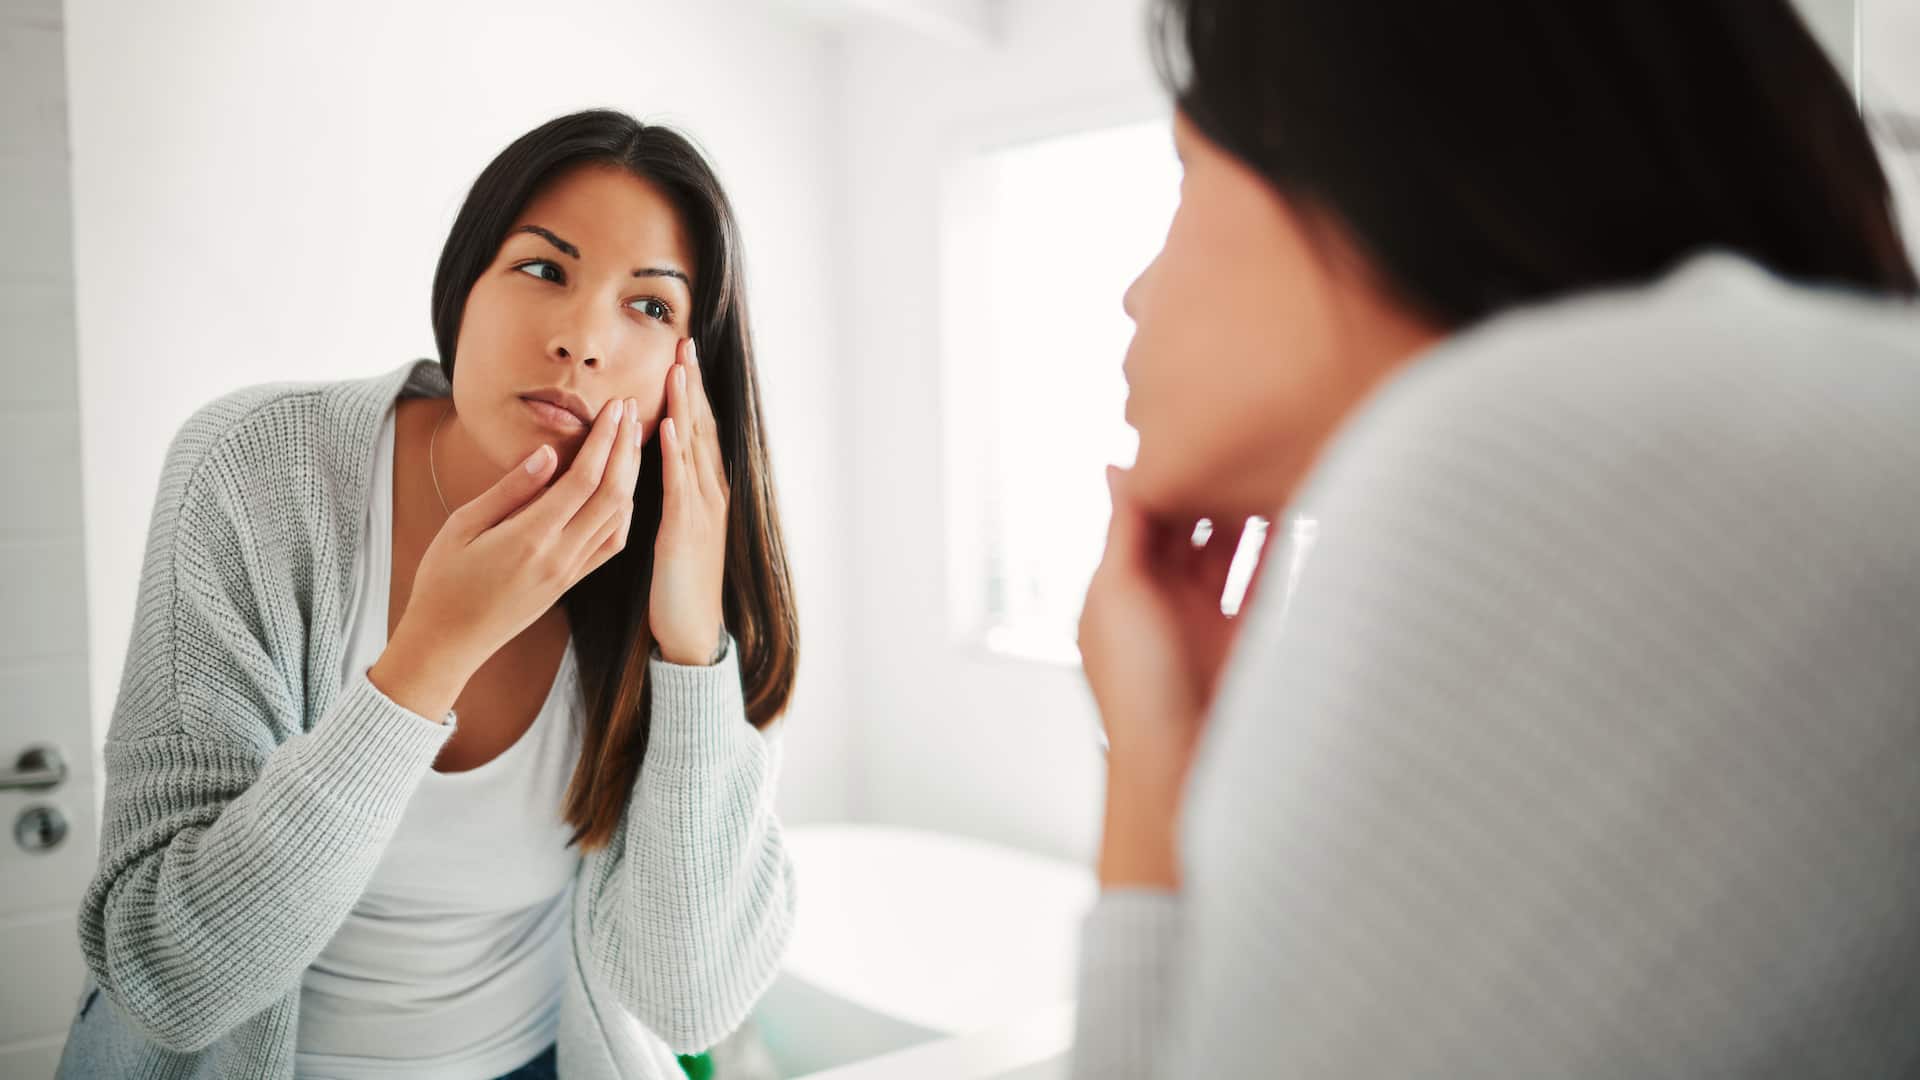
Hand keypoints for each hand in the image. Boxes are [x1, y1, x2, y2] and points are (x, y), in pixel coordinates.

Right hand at [383, 393, 642, 705]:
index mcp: (531, 538)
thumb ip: (510, 490)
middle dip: (625, 448)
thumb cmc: (443, 581)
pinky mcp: (571, 583)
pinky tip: (623, 490)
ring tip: (632, 440)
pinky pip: (612, 544)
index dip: (605, 439)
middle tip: (630, 410)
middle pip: (612, 494)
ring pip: (619, 518)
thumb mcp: (463, 527)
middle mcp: (561, 556)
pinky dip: (625, 512)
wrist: (447, 643)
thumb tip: (548, 452)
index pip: (584, 479)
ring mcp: (570, 572)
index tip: (615, 406)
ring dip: (631, 477)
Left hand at [650, 337, 729, 664]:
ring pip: (693, 448)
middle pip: (701, 428)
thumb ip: (673, 497)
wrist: (692, 631)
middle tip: (684, 343)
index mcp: (705, 492)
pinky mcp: (684, 532)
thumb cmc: (679, 585)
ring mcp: (701, 511)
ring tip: (677, 369)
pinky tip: (667, 425)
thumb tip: (657, 466)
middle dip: (692, 385)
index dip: (692, 392)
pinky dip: (674, 452)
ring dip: (685, 406)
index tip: (682, 356)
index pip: (699, 430)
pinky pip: (678, 485)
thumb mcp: (677, 531)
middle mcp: (710, 494)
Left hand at [1077, 465, 1269, 886]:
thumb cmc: (1137, 695)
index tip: (1198, 423)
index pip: (1149, 516)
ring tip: (1281, 459)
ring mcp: (1216, 624)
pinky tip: (1310, 507)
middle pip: (1197, 528)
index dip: (1172, 474)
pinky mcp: (1259, 643)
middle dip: (1219, 487)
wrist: (1184, 776)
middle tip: (1251, 433)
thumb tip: (1120, 464)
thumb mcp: (1116, 597)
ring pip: (1240, 551)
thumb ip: (1126, 530)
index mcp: (1125, 593)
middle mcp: (1170, 605)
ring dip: (1257, 511)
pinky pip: (1277, 581)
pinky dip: (1291, 547)